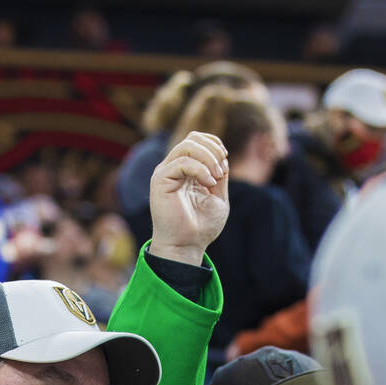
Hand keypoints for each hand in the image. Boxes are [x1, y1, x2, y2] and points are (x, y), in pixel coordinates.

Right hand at [147, 132, 229, 266]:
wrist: (187, 246)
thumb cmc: (201, 226)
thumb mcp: (218, 196)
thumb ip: (219, 175)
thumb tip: (222, 157)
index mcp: (186, 170)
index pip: (197, 140)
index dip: (214, 144)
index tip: (225, 160)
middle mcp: (174, 168)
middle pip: (192, 138)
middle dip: (213, 148)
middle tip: (222, 169)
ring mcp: (165, 173)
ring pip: (186, 145)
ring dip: (208, 157)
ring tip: (216, 177)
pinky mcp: (160, 180)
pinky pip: (181, 162)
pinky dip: (200, 169)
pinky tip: (208, 183)